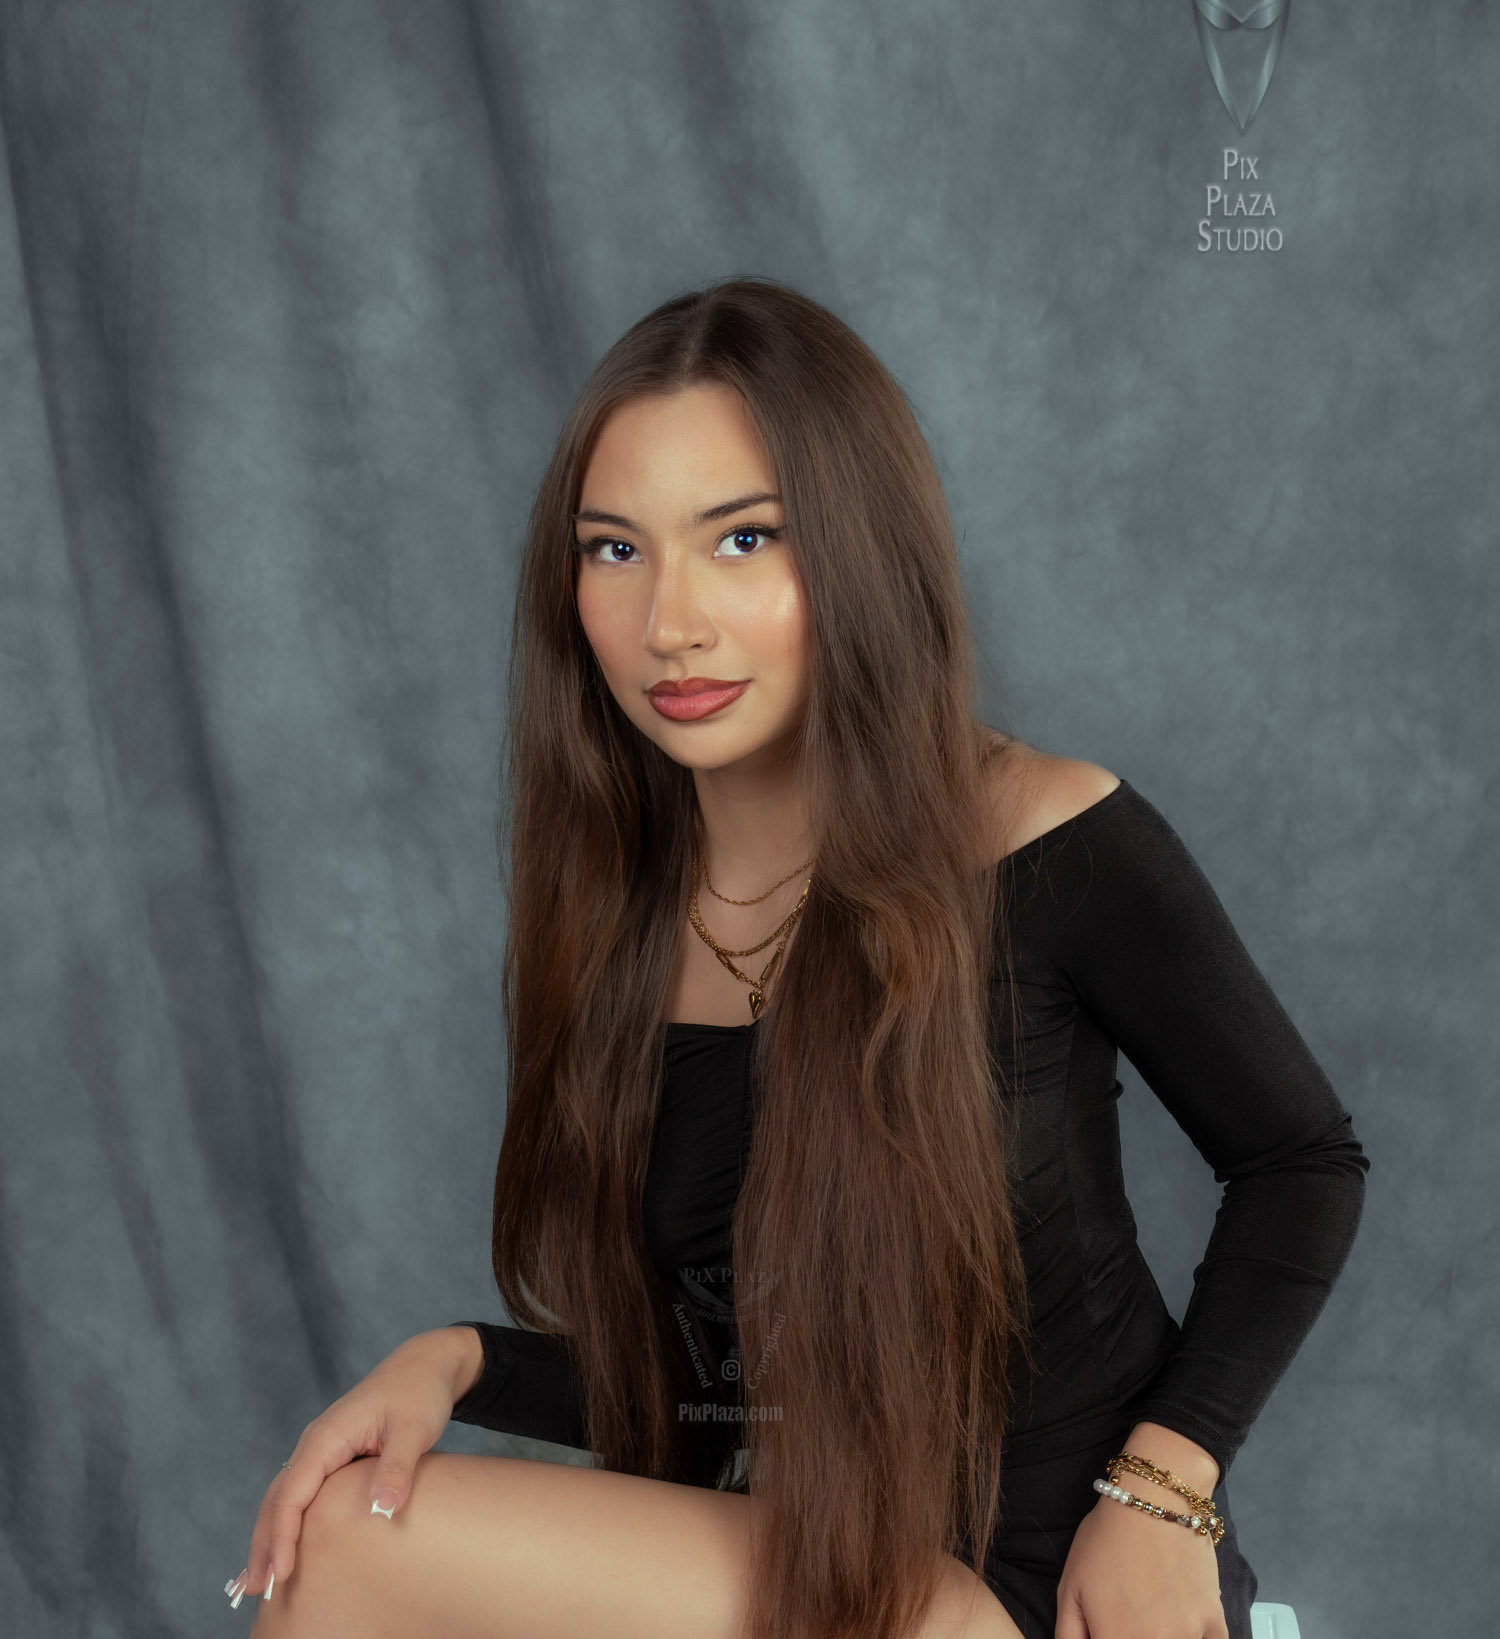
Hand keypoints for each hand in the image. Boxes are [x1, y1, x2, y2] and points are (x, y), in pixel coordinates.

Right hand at [235, 1326, 481, 1598]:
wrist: (424, 1365)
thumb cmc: (420, 1392)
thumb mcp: (414, 1429)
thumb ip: (396, 1468)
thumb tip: (382, 1508)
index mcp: (328, 1434)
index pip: (294, 1492)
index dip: (284, 1534)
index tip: (281, 1573)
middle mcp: (315, 1442)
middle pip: (278, 1498)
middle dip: (264, 1544)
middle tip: (256, 1590)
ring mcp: (320, 1448)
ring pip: (284, 1497)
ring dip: (270, 1536)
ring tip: (259, 1581)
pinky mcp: (331, 1455)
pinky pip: (300, 1493)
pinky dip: (286, 1522)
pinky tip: (285, 1548)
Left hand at [1054, 1493, 1227, 1638]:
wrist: (1153, 1502)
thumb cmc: (1105, 1541)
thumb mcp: (1070, 1587)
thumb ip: (1070, 1635)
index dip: (1106, 1637)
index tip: (1107, 1626)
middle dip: (1129, 1634)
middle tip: (1128, 1613)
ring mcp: (1189, 1637)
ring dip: (1163, 1635)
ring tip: (1152, 1610)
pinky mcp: (1215, 1623)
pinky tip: (1183, 1622)